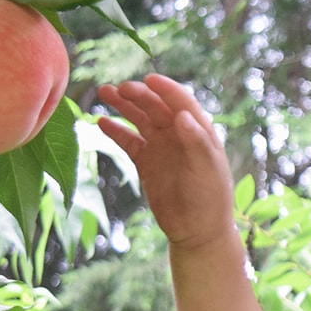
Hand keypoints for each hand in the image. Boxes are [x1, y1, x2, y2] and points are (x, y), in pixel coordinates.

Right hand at [97, 74, 238, 251]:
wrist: (198, 231)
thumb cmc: (210, 199)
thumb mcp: (207, 170)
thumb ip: (196, 143)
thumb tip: (183, 115)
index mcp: (199, 131)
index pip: (182, 102)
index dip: (167, 89)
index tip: (150, 79)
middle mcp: (179, 135)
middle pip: (157, 107)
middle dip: (139, 95)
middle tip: (120, 88)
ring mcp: (161, 147)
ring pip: (140, 119)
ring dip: (123, 105)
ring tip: (105, 92)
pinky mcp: (146, 163)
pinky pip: (129, 141)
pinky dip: (116, 131)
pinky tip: (100, 122)